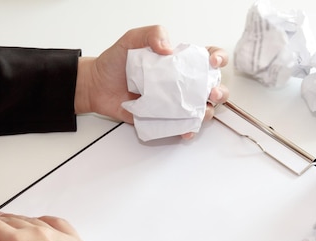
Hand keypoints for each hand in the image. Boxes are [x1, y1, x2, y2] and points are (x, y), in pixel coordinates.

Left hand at [74, 25, 229, 138]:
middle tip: (211, 92)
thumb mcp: (132, 39)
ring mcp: (173, 103)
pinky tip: (186, 130)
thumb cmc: (114, 63)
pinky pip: (182, 126)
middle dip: (219, 90)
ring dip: (207, 111)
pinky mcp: (164, 119)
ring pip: (201, 108)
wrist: (96, 87)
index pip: (206, 58)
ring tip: (200, 111)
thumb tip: (168, 48)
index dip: (217, 59)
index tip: (213, 62)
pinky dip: (188, 130)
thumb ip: (152, 34)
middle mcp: (180, 83)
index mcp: (178, 62)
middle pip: (211, 87)